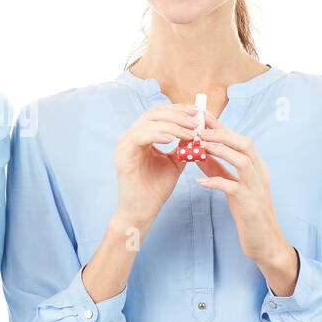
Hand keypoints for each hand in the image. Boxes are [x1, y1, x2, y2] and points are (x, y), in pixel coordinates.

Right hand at [113, 102, 200, 232]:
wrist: (142, 211)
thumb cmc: (156, 188)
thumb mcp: (175, 162)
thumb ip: (183, 146)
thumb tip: (198, 130)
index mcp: (141, 136)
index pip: (159, 113)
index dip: (179, 110)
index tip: (199, 113)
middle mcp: (130, 137)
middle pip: (154, 113)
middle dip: (178, 115)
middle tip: (197, 121)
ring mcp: (125, 145)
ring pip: (148, 122)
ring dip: (173, 125)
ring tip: (191, 133)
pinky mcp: (123, 156)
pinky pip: (140, 137)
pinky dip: (158, 134)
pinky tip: (173, 139)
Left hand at [193, 113, 296, 279]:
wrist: (265, 242)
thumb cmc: (248, 213)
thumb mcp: (232, 186)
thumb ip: (216, 169)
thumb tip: (198, 152)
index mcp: (255, 166)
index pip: (239, 140)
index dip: (221, 127)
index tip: (202, 115)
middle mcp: (259, 173)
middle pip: (244, 144)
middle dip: (223, 133)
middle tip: (200, 126)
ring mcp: (257, 188)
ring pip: (242, 161)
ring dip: (221, 151)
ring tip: (201, 145)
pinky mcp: (250, 205)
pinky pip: (233, 188)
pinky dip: (216, 182)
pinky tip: (200, 182)